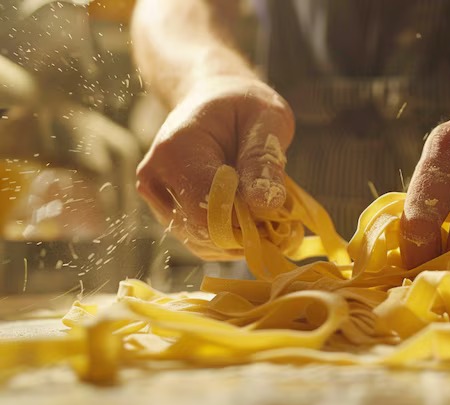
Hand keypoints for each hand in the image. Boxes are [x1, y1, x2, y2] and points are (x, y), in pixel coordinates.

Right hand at [136, 76, 294, 259]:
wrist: (214, 101)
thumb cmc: (244, 105)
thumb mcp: (266, 119)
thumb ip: (264, 159)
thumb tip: (266, 205)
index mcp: (175, 152)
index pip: (207, 210)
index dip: (247, 220)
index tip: (278, 208)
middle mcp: (156, 181)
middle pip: (204, 233)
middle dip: (248, 231)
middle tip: (280, 211)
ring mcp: (159, 202)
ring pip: (205, 244)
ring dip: (242, 237)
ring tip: (266, 208)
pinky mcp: (170, 216)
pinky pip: (204, 244)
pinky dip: (233, 238)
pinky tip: (252, 216)